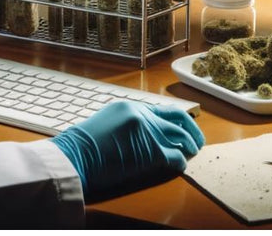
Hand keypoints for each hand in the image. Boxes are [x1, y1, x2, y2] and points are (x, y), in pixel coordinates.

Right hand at [51, 100, 204, 199]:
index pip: (162, 110)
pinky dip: (181, 162)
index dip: (176, 120)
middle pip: (178, 118)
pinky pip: (176, 157)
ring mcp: (149, 132)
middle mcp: (143, 114)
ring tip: (192, 152)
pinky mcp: (153, 152)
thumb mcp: (105, 122)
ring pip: (181, 136)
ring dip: (190, 145)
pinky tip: (180, 165)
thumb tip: (141, 135)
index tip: (181, 128)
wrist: (75, 156)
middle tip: (196, 140)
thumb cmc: (83, 146)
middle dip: (191, 129)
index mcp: (131, 106)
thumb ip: (126, 123)